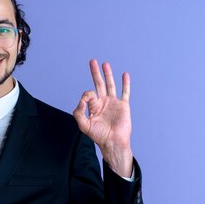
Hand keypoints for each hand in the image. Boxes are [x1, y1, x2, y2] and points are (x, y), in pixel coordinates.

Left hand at [73, 59, 133, 176]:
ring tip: (105, 64)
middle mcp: (103, 102)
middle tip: (92, 61)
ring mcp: (113, 102)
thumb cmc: (98, 135)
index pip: (88, 93)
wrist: (112, 141)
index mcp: (93, 106)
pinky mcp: (123, 105)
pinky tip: (124, 74)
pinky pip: (125, 92)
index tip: (87, 100)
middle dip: (95, 72)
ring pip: (110, 85)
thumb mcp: (83, 125)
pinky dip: (125, 83)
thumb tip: (82, 99)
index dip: (86, 95)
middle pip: (99, 83)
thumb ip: (79, 112)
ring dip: (107, 74)